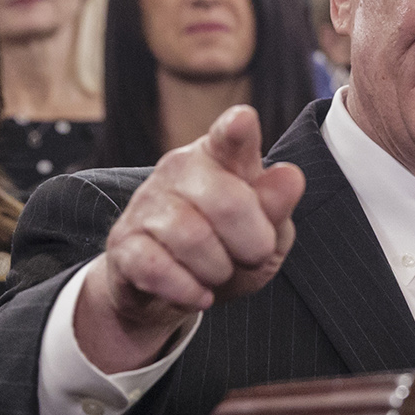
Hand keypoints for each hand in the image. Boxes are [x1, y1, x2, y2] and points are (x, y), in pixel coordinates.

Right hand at [76, 104, 303, 372]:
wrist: (170, 290)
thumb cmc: (227, 250)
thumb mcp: (265, 234)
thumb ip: (277, 206)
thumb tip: (290, 176)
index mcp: (220, 157)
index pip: (230, 136)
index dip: (237, 129)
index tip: (243, 121)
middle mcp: (179, 169)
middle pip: (228, 204)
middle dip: (252, 244)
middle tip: (252, 256)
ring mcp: (146, 203)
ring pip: (192, 238)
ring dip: (217, 271)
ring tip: (217, 273)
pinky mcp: (123, 243)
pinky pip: (158, 269)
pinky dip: (187, 290)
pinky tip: (198, 294)